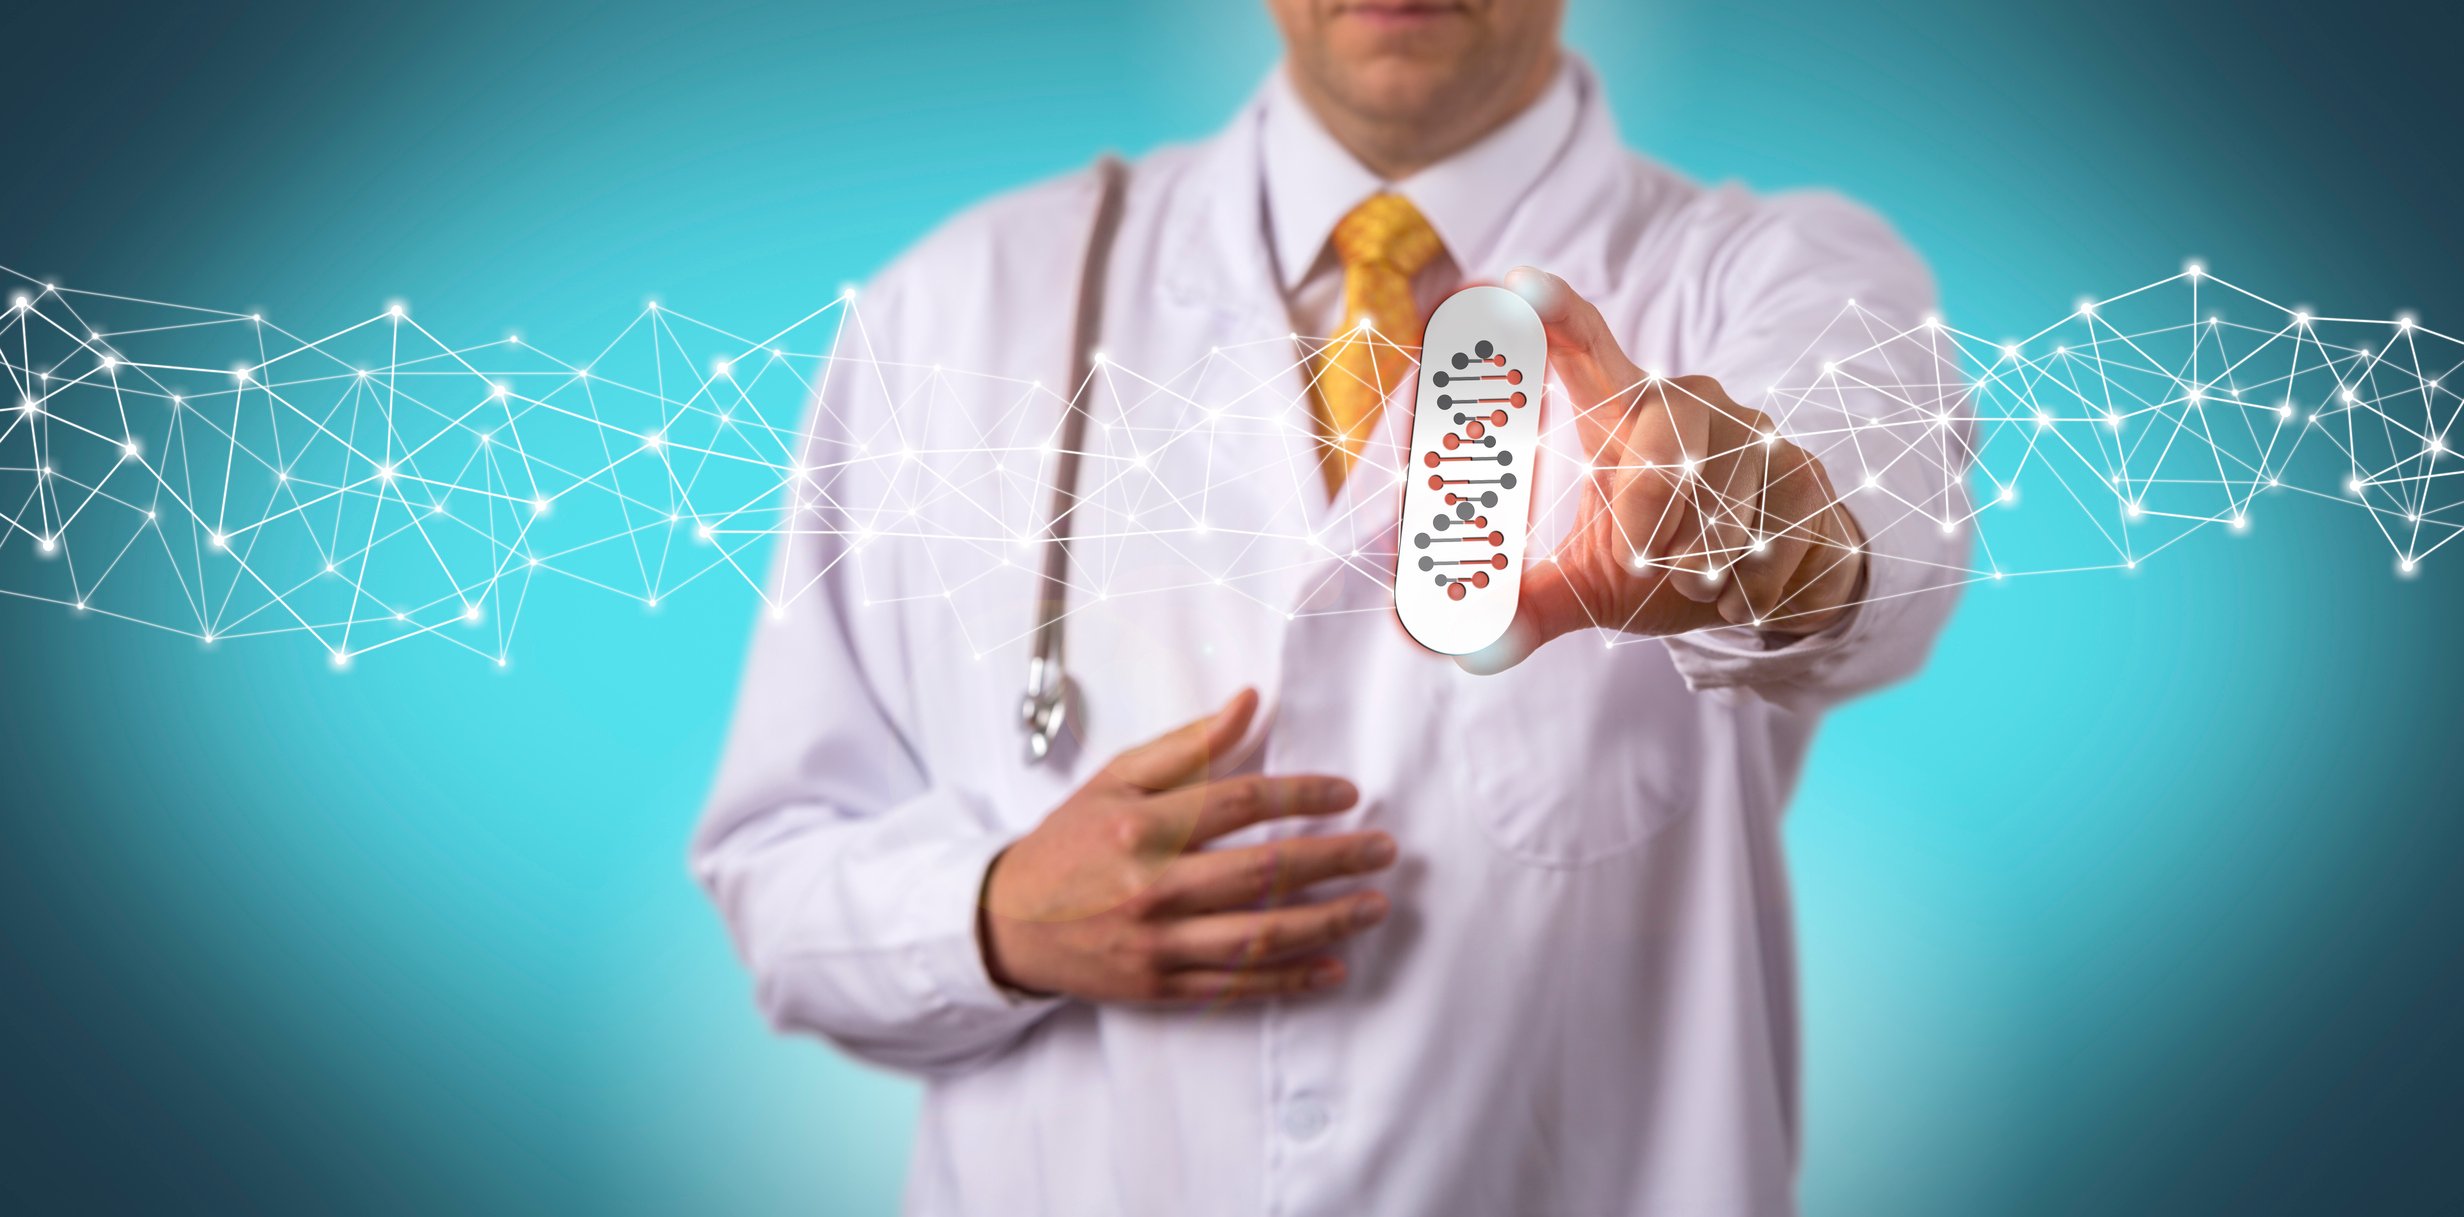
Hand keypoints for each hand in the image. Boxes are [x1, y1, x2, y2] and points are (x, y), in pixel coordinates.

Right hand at [980, 689, 1393, 1003]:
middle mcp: (1152, 887)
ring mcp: (1158, 944)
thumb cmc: (1069, 843)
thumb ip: (1187, 745)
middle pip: (1264, 872)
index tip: (1347, 794)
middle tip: (1384, 850)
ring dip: (1328, 921)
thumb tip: (1248, 700)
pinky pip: (1239, 986)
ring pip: (1260, 935)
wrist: (1007, 924)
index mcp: (1142, 827)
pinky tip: (1333, 967)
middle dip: (1335, 860)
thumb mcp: (1116, 780)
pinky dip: (1291, 980)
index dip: (1302, 794)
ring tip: (1374, 906)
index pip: (1241, 803)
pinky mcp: (1161, 987)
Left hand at [1463, 268, 1868, 672]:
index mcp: (1624, 414)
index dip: (1556, 313)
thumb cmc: (1664, 561)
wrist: (1771, 587)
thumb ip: (1528, 609)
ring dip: (1702, 569)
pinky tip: (1744, 590)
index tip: (1521, 284)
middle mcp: (1690, 406)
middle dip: (1650, 518)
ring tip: (1697, 578)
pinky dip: (1750, 592)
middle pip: (1664, 443)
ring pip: (1723, 506)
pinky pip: (1774, 544)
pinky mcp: (1810, 477)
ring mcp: (1756, 435)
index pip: (1590, 348)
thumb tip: (1468, 656)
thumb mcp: (1590, 584)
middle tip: (1641, 561)